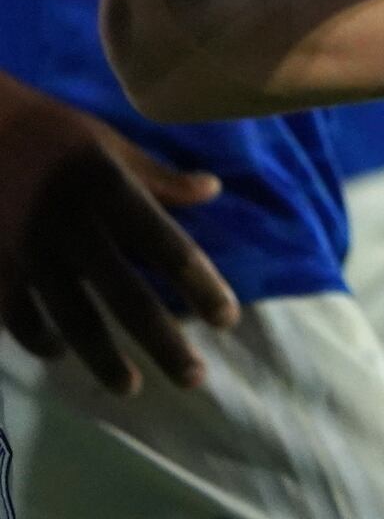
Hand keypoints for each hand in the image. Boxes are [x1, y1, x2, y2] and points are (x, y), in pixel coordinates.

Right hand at [0, 73, 239, 393]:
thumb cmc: (51, 132)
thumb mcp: (110, 144)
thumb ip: (159, 177)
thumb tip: (213, 190)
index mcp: (109, 190)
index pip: (166, 246)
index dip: (198, 285)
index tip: (227, 319)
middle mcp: (72, 226)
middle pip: (125, 296)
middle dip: (161, 342)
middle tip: (195, 379)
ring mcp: (27, 250)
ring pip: (71, 317)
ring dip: (102, 358)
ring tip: (131, 387)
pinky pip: (16, 314)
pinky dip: (38, 338)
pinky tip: (58, 354)